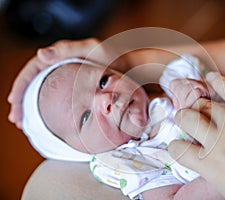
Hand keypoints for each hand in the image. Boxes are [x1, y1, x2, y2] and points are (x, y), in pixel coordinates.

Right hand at [8, 38, 123, 127]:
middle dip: (22, 100)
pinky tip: (45, 120)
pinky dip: (47, 109)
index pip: (32, 70)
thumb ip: (68, 49)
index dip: (20, 86)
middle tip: (17, 119)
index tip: (14, 102)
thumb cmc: (114, 58)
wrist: (130, 69)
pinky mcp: (76, 88)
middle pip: (33, 83)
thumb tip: (40, 54)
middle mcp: (60, 67)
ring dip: (31, 107)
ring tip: (24, 122)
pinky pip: (56, 98)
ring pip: (42, 92)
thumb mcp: (93, 49)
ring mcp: (68, 78)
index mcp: (60, 56)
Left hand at [169, 72, 224, 199]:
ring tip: (183, 120)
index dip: (217, 81)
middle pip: (205, 104)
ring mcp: (220, 142)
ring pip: (189, 118)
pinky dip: (176, 147)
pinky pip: (180, 149)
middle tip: (194, 109)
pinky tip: (178, 147)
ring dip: (183, 118)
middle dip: (197, 105)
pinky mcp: (209, 163)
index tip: (209, 78)